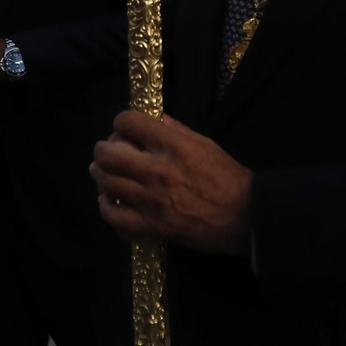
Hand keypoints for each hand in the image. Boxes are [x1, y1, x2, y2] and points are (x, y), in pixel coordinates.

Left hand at [89, 111, 252, 255]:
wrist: (244, 216)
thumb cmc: (227, 177)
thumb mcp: (205, 143)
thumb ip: (175, 130)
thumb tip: (152, 119)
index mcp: (173, 145)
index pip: (129, 122)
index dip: (121, 122)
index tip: (125, 129)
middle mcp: (158, 170)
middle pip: (108, 153)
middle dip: (103, 149)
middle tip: (108, 152)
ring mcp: (152, 200)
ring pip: (107, 183)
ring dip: (101, 176)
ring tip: (105, 175)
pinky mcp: (152, 226)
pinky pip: (115, 218)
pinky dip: (106, 208)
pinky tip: (109, 202)